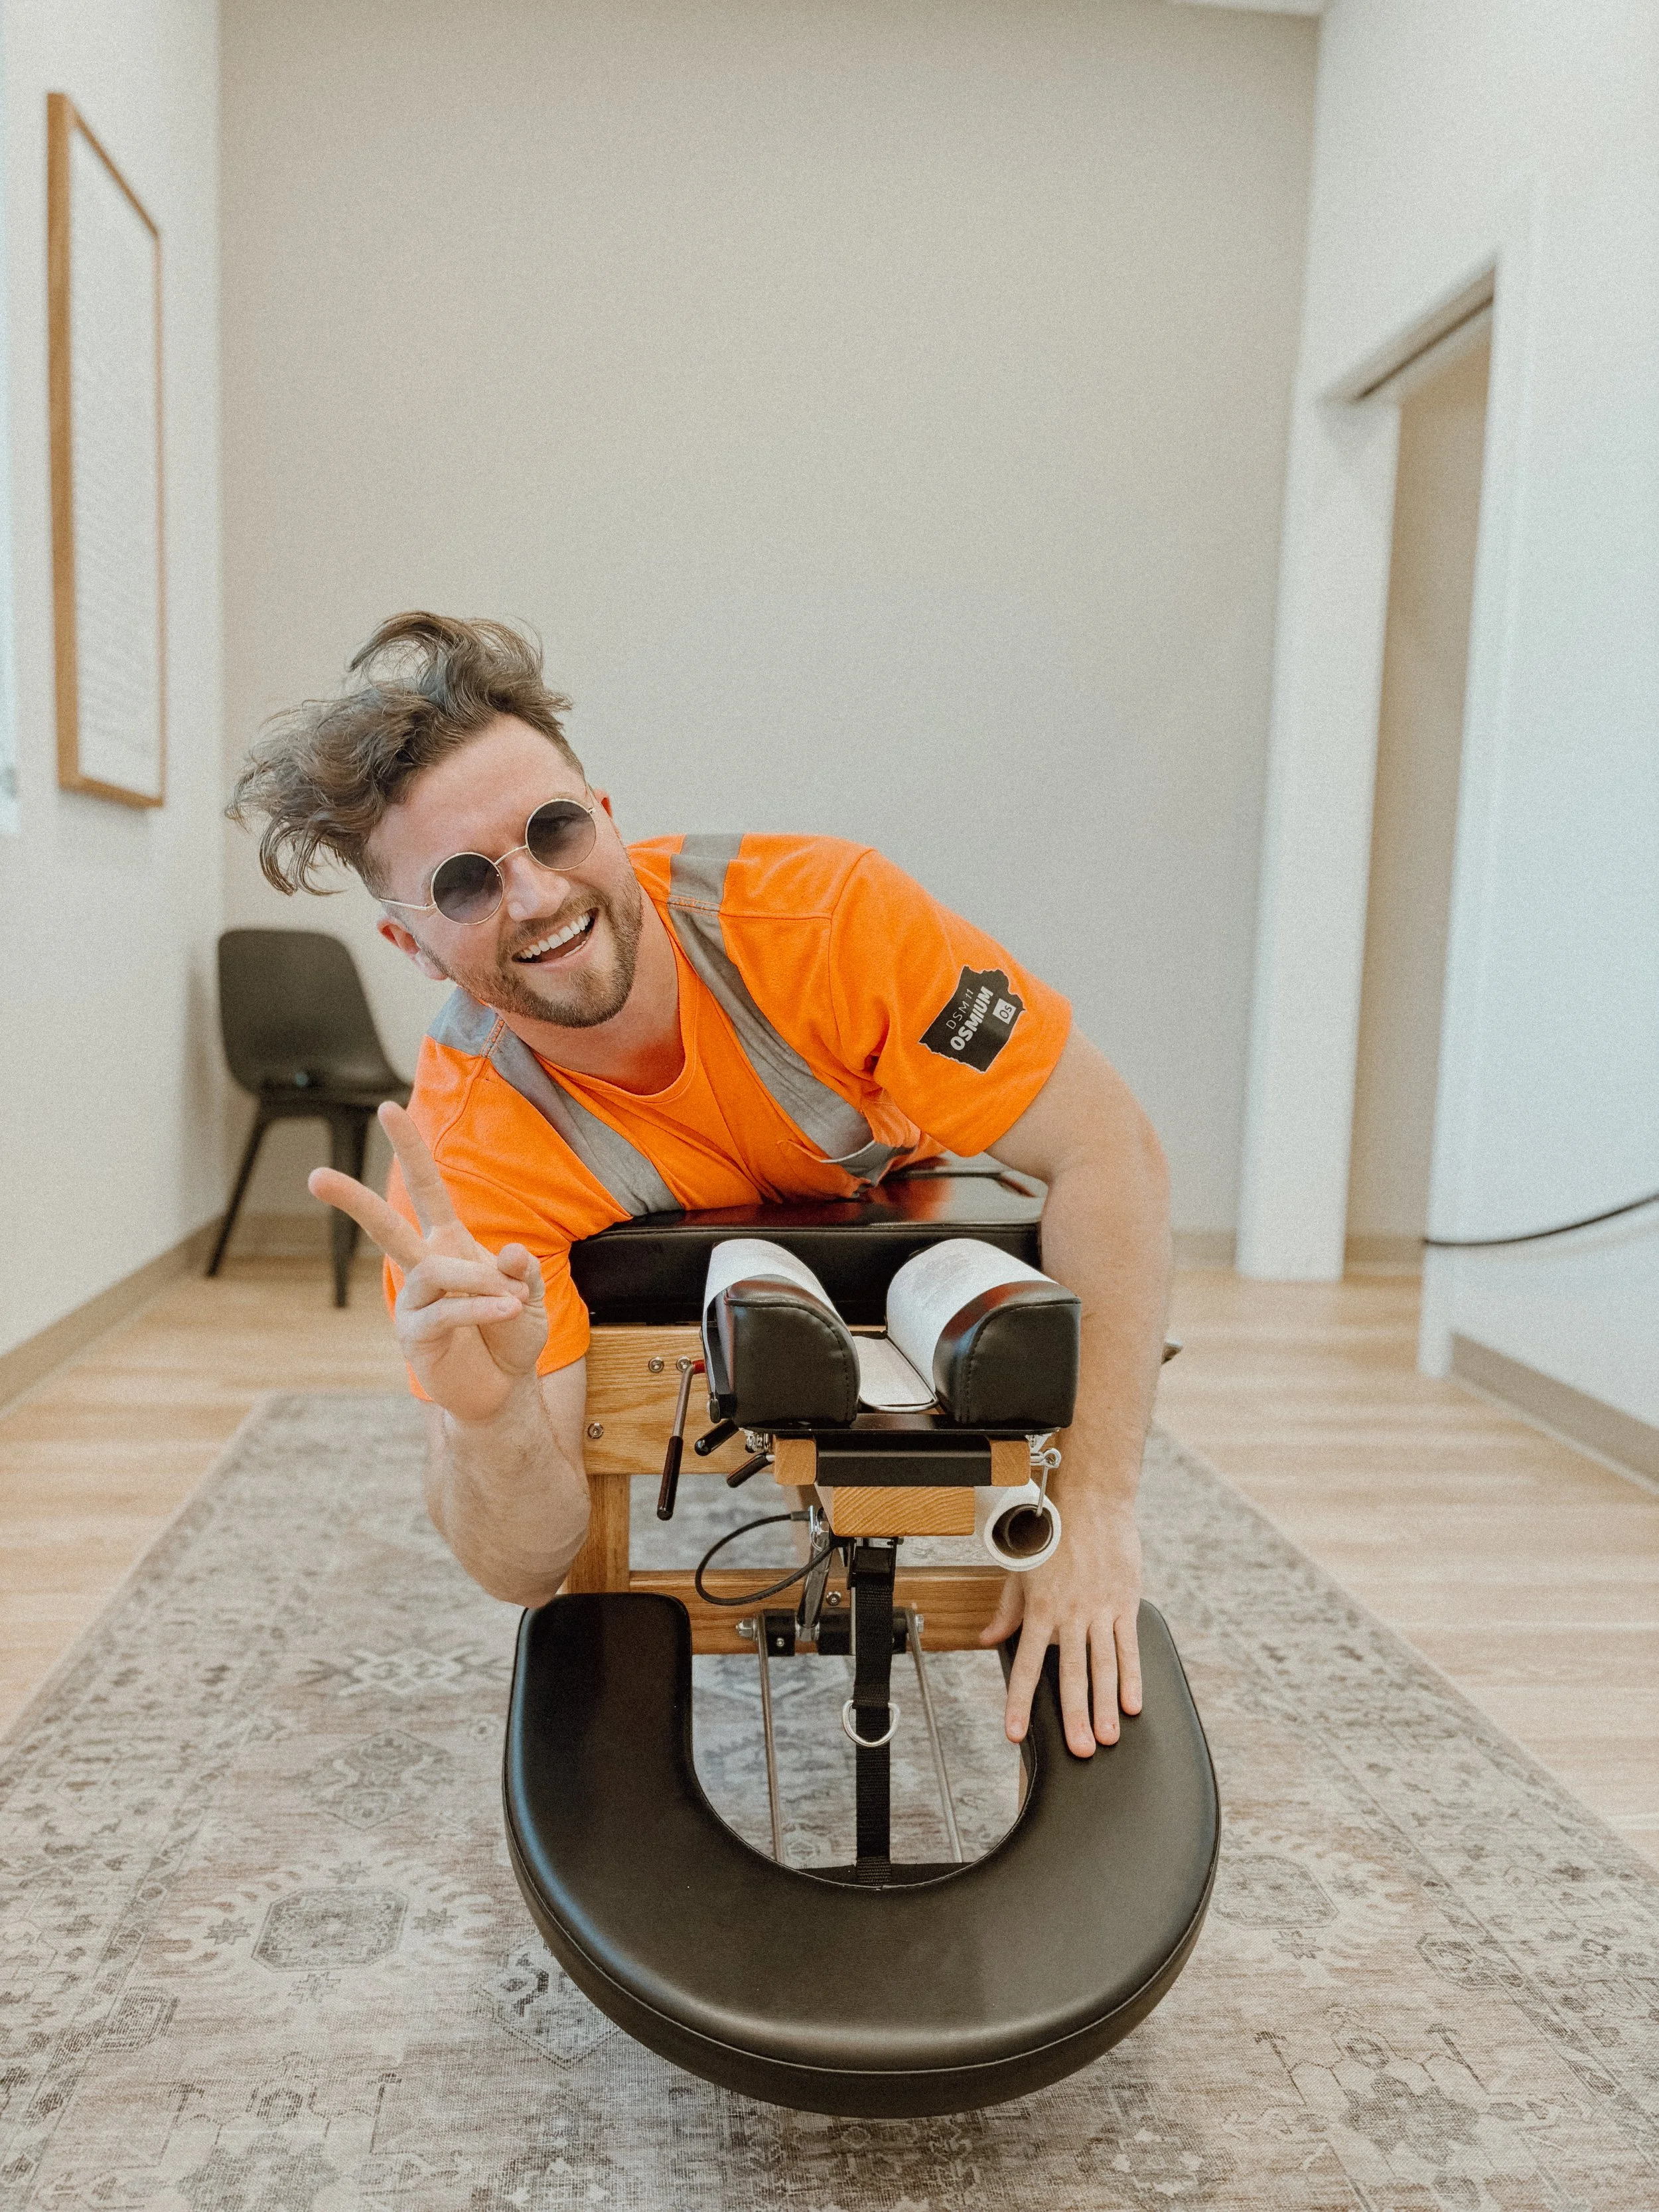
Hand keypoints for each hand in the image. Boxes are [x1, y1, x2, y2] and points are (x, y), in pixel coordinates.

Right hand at [308, 1101, 546, 1424]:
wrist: (502, 1389)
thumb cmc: (510, 1335)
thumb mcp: (530, 1295)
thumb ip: (522, 1271)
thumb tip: (511, 1251)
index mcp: (449, 1243)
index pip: (425, 1188)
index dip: (409, 1150)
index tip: (388, 1108)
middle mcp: (424, 1267)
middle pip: (385, 1225)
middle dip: (353, 1200)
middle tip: (316, 1176)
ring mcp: (414, 1302)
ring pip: (433, 1269)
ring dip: (478, 1278)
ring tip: (513, 1298)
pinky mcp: (414, 1335)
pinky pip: (446, 1309)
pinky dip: (481, 1306)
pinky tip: (508, 1310)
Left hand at [979, 1493, 1143, 1757]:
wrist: (1090, 1502)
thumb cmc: (1050, 1535)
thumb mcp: (1019, 1571)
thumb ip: (1006, 1611)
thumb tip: (986, 1639)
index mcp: (1039, 1610)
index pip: (1026, 1665)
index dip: (1019, 1702)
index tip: (1016, 1734)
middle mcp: (1069, 1615)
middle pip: (1071, 1674)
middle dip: (1074, 1715)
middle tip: (1080, 1750)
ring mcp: (1100, 1610)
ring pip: (1103, 1666)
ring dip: (1105, 1705)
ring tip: (1107, 1738)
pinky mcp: (1125, 1604)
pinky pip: (1128, 1646)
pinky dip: (1132, 1677)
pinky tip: (1133, 1705)